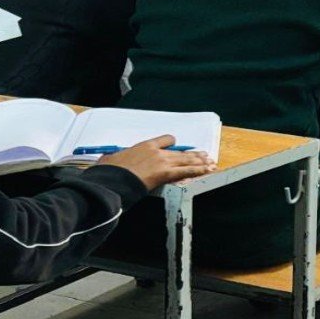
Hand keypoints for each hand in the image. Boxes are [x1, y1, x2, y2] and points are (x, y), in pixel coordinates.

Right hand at [98, 135, 215, 190]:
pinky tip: (207, 170)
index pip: (165, 140)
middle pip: (180, 152)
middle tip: (204, 155)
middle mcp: (157, 151)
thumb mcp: (111, 159)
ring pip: (186, 160)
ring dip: (200, 161)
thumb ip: (116, 158)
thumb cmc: (109, 171)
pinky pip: (186, 171)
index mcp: (145, 145)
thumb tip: (108, 160)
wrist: (113, 179)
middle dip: (193, 154)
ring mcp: (163, 161)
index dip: (172, 143)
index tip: (175, 146)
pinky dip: (198, 170)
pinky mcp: (166, 173)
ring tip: (210, 162)